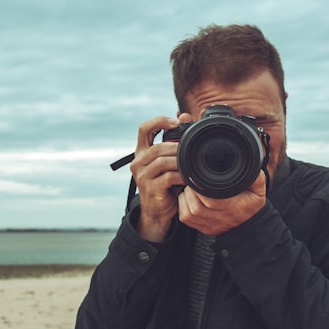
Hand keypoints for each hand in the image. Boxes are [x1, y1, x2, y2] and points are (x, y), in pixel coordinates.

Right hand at [130, 116, 182, 241]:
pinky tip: (188, 178)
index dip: (159, 121)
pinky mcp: (150, 189)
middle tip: (191, 150)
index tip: (176, 122)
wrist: (158, 211)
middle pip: (157, 147)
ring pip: (162, 161)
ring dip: (180, 162)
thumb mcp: (169, 161)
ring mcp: (142, 176)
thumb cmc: (166, 184)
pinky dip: (181, 176)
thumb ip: (175, 140)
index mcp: (141, 152)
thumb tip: (186, 116)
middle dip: (176, 147)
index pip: (144, 128)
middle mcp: (138, 162)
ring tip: (191, 164)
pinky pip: (168, 177)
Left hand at [178, 169, 266, 235]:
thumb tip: (253, 168)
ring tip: (191, 188)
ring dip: (186, 198)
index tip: (199, 177)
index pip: (211, 200)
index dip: (200, 189)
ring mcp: (210, 225)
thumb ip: (256, 179)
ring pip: (189, 213)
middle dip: (191, 191)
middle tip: (193, 181)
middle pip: (196, 207)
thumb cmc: (252, 207)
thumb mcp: (258, 192)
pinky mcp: (203, 228)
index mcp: (233, 207)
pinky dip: (183, 206)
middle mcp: (220, 218)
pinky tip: (189, 198)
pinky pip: (186, 218)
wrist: (249, 227)